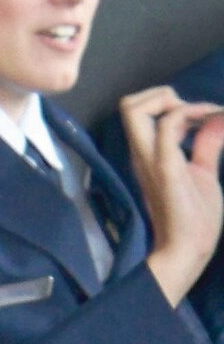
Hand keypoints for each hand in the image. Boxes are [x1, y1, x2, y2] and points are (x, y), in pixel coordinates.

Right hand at [120, 86, 223, 305]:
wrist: (190, 249)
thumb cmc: (195, 218)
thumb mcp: (203, 172)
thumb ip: (205, 146)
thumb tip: (215, 121)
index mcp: (148, 154)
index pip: (137, 110)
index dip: (167, 101)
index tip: (199, 115)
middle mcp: (143, 154)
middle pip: (128, 105)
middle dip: (162, 94)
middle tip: (193, 113)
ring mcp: (151, 160)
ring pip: (135, 109)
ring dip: (173, 101)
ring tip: (200, 117)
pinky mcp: (166, 168)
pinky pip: (167, 125)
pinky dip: (191, 114)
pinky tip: (209, 124)